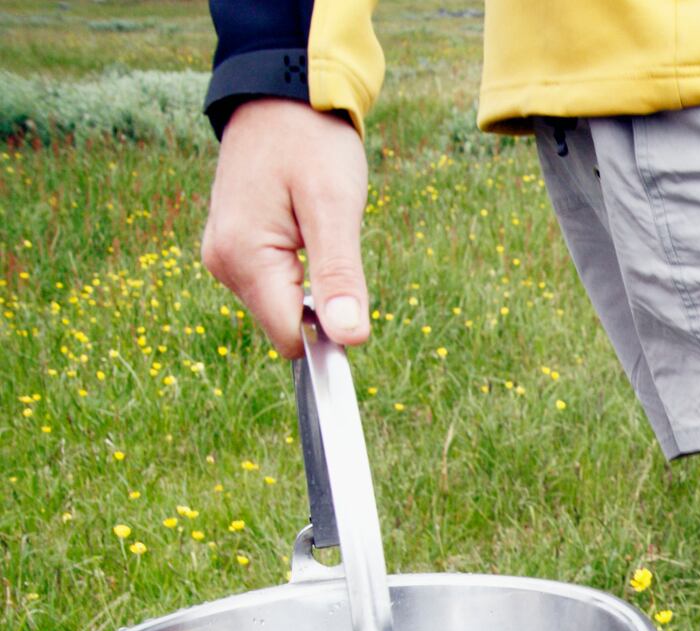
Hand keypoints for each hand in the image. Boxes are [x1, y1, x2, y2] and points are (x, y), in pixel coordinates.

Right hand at [200, 98, 370, 358]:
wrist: (280, 98)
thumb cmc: (311, 144)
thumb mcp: (334, 208)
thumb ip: (339, 277)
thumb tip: (350, 339)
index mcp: (242, 259)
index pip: (289, 337)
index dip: (329, 335)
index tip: (353, 299)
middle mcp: (222, 263)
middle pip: (285, 324)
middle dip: (320, 303)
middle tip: (335, 244)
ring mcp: (223, 255)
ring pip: (280, 304)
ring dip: (310, 281)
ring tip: (315, 227)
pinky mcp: (232, 247)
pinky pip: (272, 282)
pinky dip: (298, 268)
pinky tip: (302, 228)